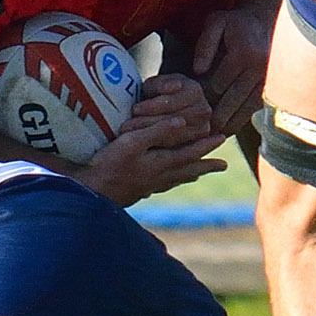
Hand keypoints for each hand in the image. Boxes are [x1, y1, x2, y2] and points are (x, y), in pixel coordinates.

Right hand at [72, 109, 226, 206]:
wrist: (91, 193)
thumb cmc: (109, 165)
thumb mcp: (131, 142)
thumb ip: (156, 131)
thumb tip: (182, 122)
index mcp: (160, 163)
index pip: (188, 153)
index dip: (205, 145)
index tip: (221, 139)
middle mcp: (158, 177)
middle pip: (187, 170)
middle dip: (205, 165)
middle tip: (223, 165)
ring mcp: (148, 187)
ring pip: (175, 180)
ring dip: (190, 175)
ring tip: (200, 174)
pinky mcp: (136, 192)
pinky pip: (161, 187)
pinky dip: (170, 183)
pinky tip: (165, 184)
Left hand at [128, 72, 214, 143]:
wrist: (166, 109)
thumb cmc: (156, 94)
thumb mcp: (155, 86)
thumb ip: (161, 85)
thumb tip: (173, 88)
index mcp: (194, 90)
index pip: (174, 100)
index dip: (154, 106)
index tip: (134, 110)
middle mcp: (204, 110)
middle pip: (177, 119)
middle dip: (150, 123)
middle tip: (126, 127)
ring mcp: (203, 129)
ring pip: (177, 136)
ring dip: (152, 137)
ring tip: (129, 137)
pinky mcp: (195, 146)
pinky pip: (177, 151)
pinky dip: (157, 148)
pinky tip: (140, 147)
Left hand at [188, 7, 271, 133]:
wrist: (265, 19)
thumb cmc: (235, 22)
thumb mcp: (216, 23)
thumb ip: (205, 45)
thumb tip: (197, 71)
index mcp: (243, 54)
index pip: (219, 84)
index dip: (203, 97)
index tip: (190, 108)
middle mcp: (259, 68)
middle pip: (233, 100)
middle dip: (216, 116)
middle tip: (199, 131)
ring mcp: (268, 78)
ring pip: (246, 108)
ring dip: (230, 123)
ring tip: (213, 135)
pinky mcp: (271, 84)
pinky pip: (256, 106)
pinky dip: (243, 119)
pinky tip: (229, 128)